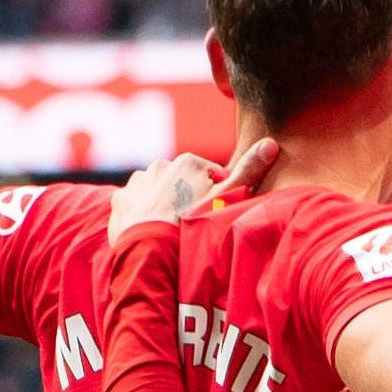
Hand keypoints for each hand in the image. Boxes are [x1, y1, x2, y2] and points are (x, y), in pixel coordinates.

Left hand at [109, 140, 277, 238]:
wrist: (152, 248)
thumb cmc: (194, 224)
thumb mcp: (228, 198)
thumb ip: (249, 171)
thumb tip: (271, 143)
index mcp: (188, 161)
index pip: (208, 176)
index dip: (214, 195)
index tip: (213, 214)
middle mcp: (160, 164)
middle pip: (181, 182)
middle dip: (187, 198)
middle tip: (192, 225)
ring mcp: (138, 181)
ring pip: (156, 191)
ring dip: (162, 204)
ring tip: (170, 229)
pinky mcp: (120, 199)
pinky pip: (133, 203)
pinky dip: (141, 213)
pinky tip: (149, 229)